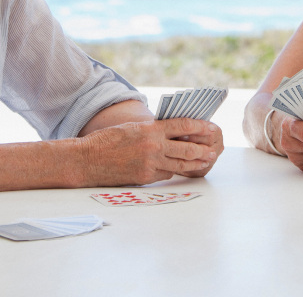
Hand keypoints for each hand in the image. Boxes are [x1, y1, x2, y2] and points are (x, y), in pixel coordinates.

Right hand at [78, 118, 220, 185]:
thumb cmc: (107, 140)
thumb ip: (152, 130)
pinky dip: (173, 170)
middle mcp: (154, 146)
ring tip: (206, 162)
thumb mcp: (132, 127)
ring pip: (180, 164)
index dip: (199, 126)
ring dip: (195, 163)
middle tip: (214, 150)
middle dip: (202, 150)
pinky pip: (165, 174)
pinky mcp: (145, 177)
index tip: (210, 127)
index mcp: (150, 129)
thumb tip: (171, 133)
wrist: (88, 160)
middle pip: (186, 148)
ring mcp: (150, 163)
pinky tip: (179, 169)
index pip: (181, 125)